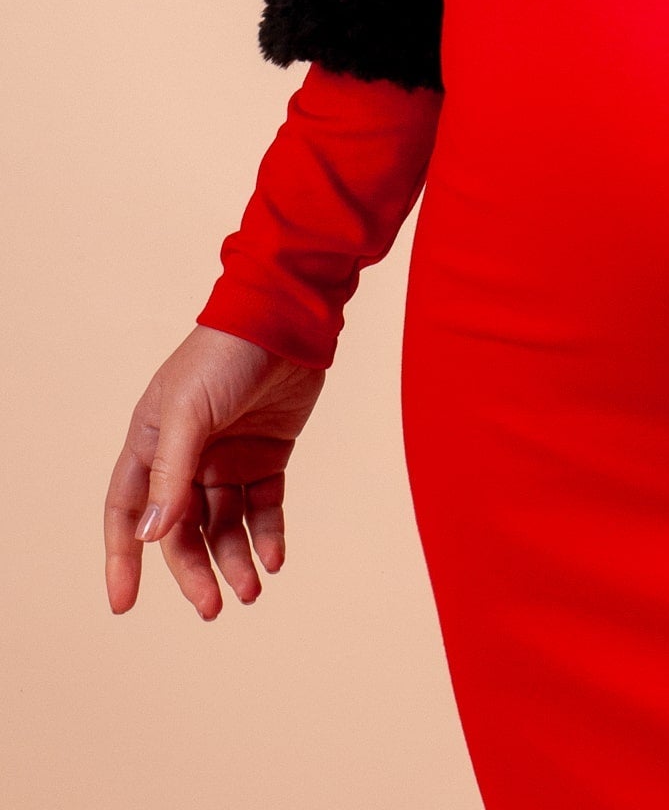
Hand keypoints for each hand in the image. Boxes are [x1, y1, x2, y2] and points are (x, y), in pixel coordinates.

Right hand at [104, 327, 325, 618]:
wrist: (287, 319)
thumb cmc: (225, 355)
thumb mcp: (188, 411)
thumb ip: (171, 473)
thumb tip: (151, 536)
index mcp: (152, 442)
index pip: (128, 511)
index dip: (123, 557)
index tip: (123, 604)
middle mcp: (186, 456)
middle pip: (182, 530)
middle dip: (194, 570)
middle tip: (212, 607)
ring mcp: (227, 458)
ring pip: (224, 526)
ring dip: (235, 560)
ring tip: (251, 591)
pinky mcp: (267, 455)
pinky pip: (262, 508)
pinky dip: (267, 537)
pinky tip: (274, 560)